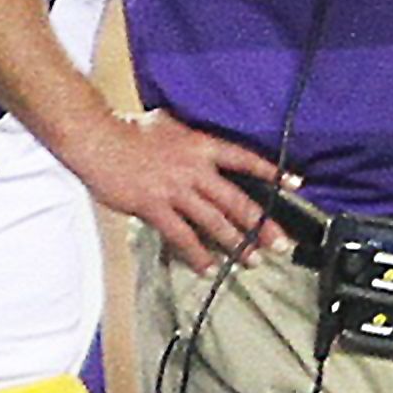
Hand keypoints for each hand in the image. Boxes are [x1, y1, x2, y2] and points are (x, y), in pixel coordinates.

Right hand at [78, 109, 294, 273]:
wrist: (97, 138)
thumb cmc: (128, 129)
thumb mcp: (168, 124)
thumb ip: (189, 139)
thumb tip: (202, 144)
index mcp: (201, 146)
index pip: (245, 159)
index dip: (272, 172)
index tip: (295, 183)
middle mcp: (194, 169)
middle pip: (237, 201)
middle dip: (262, 225)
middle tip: (280, 244)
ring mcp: (175, 190)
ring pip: (214, 222)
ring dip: (236, 245)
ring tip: (251, 261)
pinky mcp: (155, 207)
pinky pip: (182, 236)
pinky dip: (196, 255)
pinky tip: (207, 268)